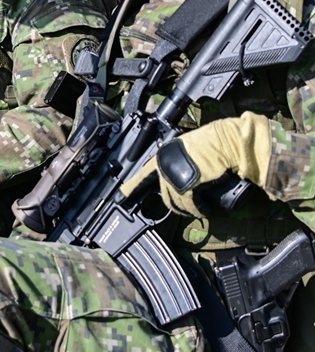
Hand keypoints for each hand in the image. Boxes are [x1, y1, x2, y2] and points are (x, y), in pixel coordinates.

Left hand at [119, 113, 273, 217]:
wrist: (231, 141)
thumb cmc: (216, 142)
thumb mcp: (190, 148)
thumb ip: (179, 159)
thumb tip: (179, 173)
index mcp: (164, 153)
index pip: (144, 173)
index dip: (132, 186)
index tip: (121, 195)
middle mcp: (165, 163)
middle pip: (164, 192)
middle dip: (175, 203)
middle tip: (187, 207)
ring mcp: (174, 174)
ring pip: (176, 200)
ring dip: (188, 208)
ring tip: (201, 208)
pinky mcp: (187, 185)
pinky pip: (190, 204)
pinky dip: (198, 209)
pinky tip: (205, 210)